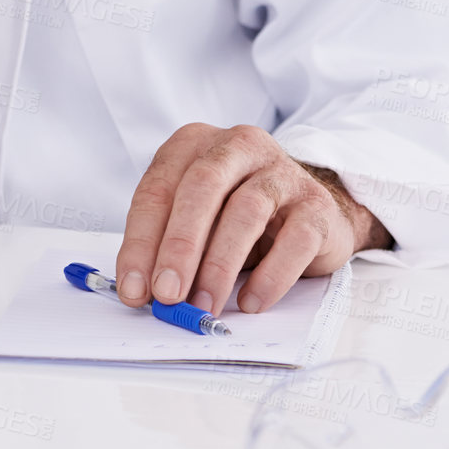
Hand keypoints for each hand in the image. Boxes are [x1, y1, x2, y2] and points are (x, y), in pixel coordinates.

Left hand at [115, 123, 391, 316]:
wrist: (311, 210)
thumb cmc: (237, 214)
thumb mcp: (196, 218)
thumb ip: (167, 244)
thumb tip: (142, 292)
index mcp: (194, 143)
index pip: (157, 189)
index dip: (141, 242)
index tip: (133, 289)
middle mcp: (237, 146)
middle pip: (201, 188)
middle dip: (179, 246)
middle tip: (166, 294)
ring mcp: (281, 171)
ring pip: (245, 211)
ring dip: (219, 265)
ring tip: (203, 305)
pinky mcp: (316, 204)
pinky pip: (293, 240)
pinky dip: (270, 276)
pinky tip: (250, 302)